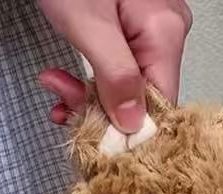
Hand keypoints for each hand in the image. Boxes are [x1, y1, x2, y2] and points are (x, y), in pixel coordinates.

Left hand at [38, 0, 191, 131]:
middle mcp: (165, 31)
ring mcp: (151, 29)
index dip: (129, 129)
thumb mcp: (86, 25)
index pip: (161, 105)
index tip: (98, 140)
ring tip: (56, 88)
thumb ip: (113, 77)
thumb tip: (133, 123)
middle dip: (98, 108)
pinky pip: (120, 68)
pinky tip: (68, 82)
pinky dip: (91, 79)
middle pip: (142, 97)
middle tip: (62, 104)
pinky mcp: (132, 28)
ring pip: (127, 86)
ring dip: (88, 96)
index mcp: (164, 31)